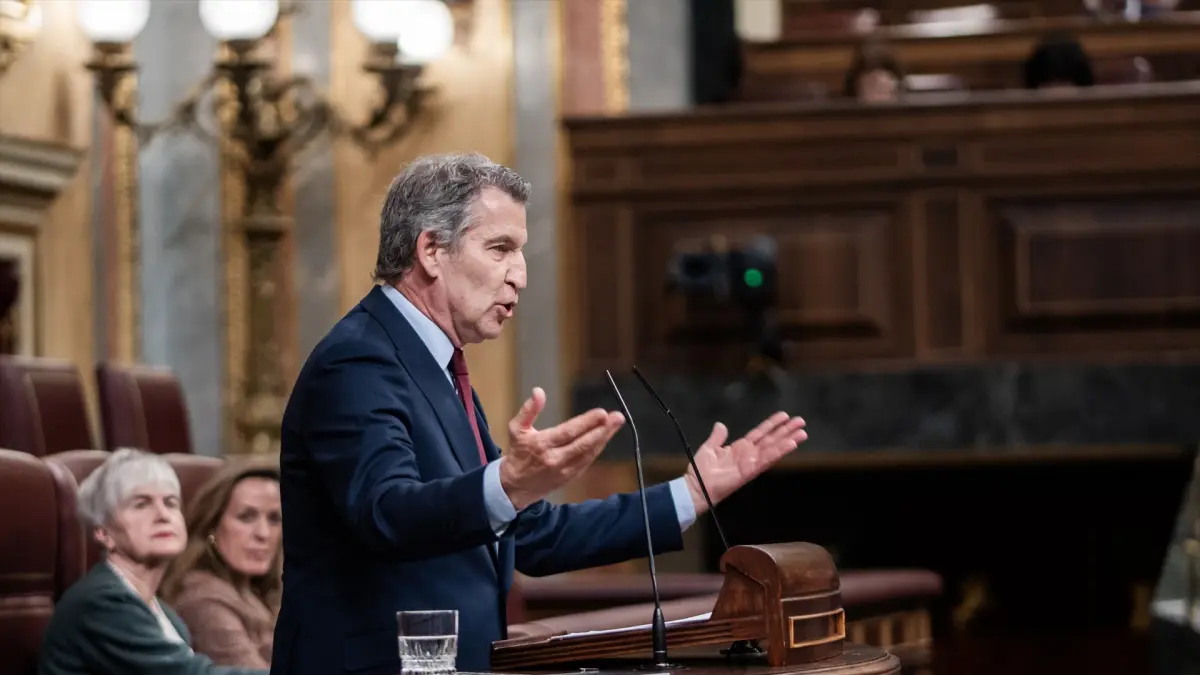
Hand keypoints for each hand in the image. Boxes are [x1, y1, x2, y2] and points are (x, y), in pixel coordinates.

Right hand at [500, 387, 624, 509]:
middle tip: (617, 417)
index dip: (586, 423)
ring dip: (604, 438)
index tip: (601, 413)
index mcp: (542, 444)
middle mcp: (555, 458)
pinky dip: (597, 449)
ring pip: (588, 453)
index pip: (568, 432)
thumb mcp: (516, 429)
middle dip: (603, 430)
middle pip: (583, 443)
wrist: (515, 486)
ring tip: (616, 424)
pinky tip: (605, 438)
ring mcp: (564, 470)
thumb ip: (528, 410)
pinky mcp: (570, 477)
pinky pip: (587, 461)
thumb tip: (538, 391)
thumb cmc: (518, 453)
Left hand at [685, 412, 806, 514]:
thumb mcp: (709, 448)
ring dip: (788, 440)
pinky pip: (767, 459)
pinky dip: (779, 451)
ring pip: (773, 448)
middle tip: (801, 421)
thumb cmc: (701, 470)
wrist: (696, 486)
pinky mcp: (751, 471)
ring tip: (803, 432)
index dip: (772, 424)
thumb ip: (717, 437)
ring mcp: (752, 462)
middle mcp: (749, 454)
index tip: (784, 415)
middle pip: (771, 439)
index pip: (760, 433)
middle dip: (786, 430)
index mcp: (740, 448)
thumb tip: (720, 425)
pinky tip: (791, 444)